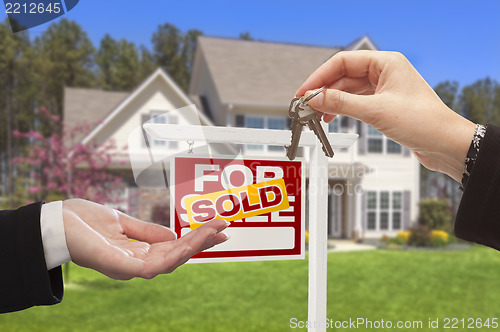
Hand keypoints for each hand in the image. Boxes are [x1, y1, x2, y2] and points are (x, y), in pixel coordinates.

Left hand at [62, 199, 228, 279]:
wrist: (53, 222)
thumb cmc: (82, 222)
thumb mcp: (121, 221)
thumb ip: (146, 231)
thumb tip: (174, 236)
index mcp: (137, 252)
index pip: (174, 248)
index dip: (196, 239)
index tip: (217, 228)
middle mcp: (136, 263)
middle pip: (177, 256)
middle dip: (202, 243)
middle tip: (225, 229)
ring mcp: (129, 267)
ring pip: (170, 262)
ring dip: (194, 247)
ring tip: (213, 231)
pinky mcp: (121, 267)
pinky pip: (154, 266)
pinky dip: (175, 255)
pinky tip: (189, 243)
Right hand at [296, 50, 475, 181]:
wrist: (445, 144)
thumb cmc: (422, 122)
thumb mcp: (375, 111)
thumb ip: (341, 103)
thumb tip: (314, 99)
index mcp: (386, 63)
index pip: (343, 62)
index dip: (320, 77)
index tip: (304, 92)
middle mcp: (384, 72)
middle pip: (344, 76)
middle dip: (324, 91)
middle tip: (306, 106)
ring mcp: (384, 88)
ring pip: (349, 90)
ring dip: (332, 101)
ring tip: (316, 115)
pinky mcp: (385, 104)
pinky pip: (357, 102)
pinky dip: (342, 109)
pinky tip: (332, 118)